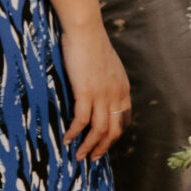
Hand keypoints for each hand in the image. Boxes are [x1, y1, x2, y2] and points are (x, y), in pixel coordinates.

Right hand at [62, 21, 130, 160]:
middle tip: (93, 158)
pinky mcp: (86, 92)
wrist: (86, 31)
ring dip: (89, 146)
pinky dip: (74, 132)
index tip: (105, 143)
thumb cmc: (92, 46)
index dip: (115, 134)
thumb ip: (107, 83)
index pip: (124, 119)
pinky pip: (81, 120)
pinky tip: (66, 139)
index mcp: (123, 89)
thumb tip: (98, 93)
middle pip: (114, 129)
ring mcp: (102, 94)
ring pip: (99, 129)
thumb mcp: (108, 67)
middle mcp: (116, 94)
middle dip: (104, 147)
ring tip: (79, 156)